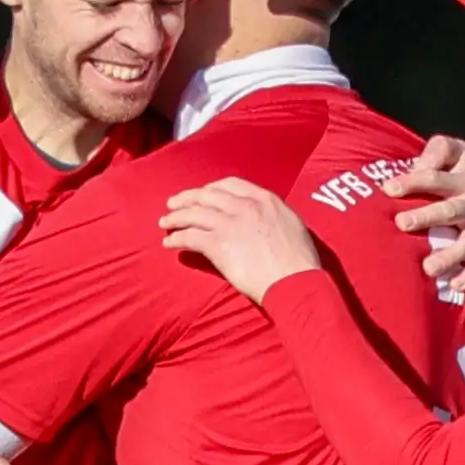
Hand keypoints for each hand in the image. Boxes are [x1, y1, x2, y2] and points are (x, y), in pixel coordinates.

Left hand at [158, 176, 323, 298]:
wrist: (295, 280)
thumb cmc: (300, 260)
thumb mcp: (291, 225)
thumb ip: (271, 215)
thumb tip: (262, 219)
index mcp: (264, 199)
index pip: (230, 184)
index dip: (211, 189)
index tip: (203, 194)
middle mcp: (245, 206)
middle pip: (207, 195)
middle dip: (187, 198)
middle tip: (173, 203)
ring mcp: (230, 224)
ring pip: (194, 213)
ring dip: (176, 217)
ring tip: (165, 222)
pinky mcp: (219, 244)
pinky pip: (190, 237)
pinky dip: (177, 238)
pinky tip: (169, 243)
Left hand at [388, 135, 464, 286]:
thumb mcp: (462, 152)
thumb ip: (439, 151)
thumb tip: (413, 166)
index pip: (437, 178)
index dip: (413, 181)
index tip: (389, 188)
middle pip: (451, 210)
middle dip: (427, 217)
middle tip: (401, 224)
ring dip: (449, 255)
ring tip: (428, 268)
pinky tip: (456, 285)